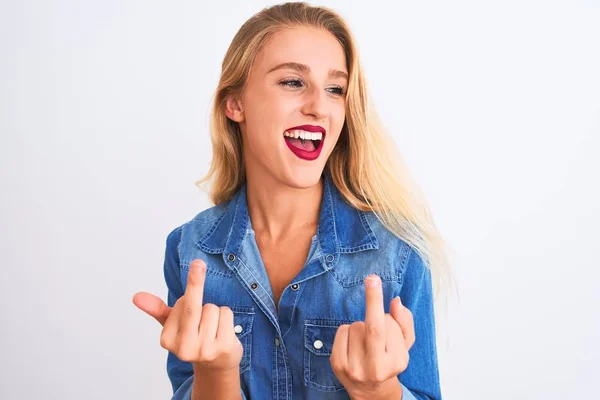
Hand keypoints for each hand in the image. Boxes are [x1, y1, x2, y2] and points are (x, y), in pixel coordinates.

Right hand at [132, 259, 242, 371]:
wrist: (216, 364)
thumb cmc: (194, 338)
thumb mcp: (173, 324)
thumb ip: (157, 309)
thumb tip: (136, 296)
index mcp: (167, 340)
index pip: (181, 304)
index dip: (189, 299)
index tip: (189, 313)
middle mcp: (184, 348)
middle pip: (192, 307)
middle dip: (195, 282)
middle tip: (198, 262)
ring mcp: (204, 350)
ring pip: (214, 309)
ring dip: (216, 312)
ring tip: (213, 328)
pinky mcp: (224, 349)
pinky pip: (227, 315)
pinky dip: (227, 317)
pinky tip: (223, 332)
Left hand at [330, 274, 414, 398]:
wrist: (370, 389)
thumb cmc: (389, 360)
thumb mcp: (405, 344)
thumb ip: (405, 322)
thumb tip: (396, 302)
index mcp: (396, 363)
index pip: (390, 329)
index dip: (387, 313)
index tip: (376, 281)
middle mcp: (375, 368)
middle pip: (373, 328)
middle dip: (373, 301)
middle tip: (372, 279)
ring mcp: (353, 367)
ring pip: (356, 326)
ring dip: (362, 325)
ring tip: (366, 340)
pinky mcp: (337, 364)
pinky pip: (342, 330)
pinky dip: (348, 330)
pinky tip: (354, 343)